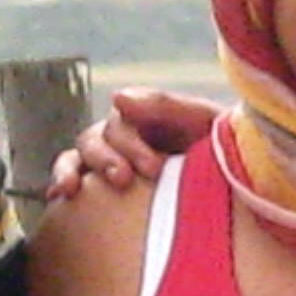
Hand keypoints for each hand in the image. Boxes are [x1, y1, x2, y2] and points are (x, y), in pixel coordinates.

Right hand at [45, 87, 220, 197]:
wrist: (239, 182)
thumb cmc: (225, 149)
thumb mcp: (205, 121)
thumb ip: (166, 105)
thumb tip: (117, 98)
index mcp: (146, 117)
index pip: (122, 124)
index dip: (132, 146)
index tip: (154, 170)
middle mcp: (123, 136)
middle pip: (96, 139)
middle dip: (105, 160)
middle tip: (123, 180)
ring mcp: (111, 160)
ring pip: (77, 156)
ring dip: (71, 170)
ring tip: (70, 191)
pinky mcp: (104, 187)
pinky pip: (74, 179)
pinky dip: (61, 182)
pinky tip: (55, 197)